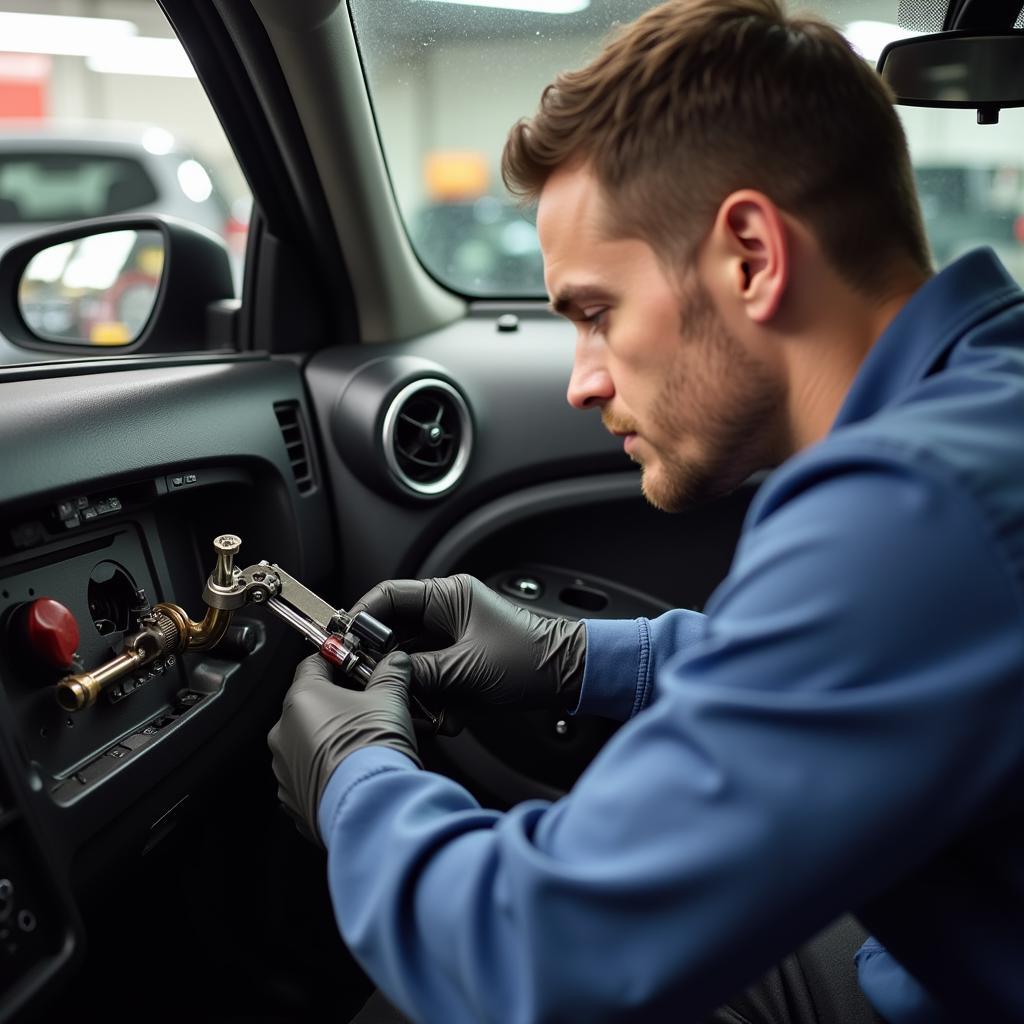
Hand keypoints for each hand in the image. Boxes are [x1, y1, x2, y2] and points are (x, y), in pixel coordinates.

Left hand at [267, 650, 420, 843]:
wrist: (370, 805)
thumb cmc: (373, 749)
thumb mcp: (390, 699)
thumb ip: (391, 673)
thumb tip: (396, 662)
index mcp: (302, 699)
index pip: (312, 663)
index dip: (335, 660)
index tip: (351, 664)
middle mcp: (284, 731)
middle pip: (309, 706)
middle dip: (335, 706)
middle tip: (365, 710)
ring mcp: (284, 768)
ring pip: (305, 743)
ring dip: (327, 741)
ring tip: (359, 748)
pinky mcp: (291, 798)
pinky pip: (306, 777)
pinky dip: (324, 773)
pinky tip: (350, 774)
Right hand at [350, 574, 585, 710]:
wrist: (570, 675)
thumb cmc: (530, 659)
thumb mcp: (466, 669)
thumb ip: (420, 672)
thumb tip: (386, 679)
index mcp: (447, 596)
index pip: (387, 596)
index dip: (361, 618)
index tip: (344, 642)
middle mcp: (446, 611)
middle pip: (393, 631)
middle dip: (384, 662)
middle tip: (374, 684)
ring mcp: (452, 636)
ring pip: (409, 658)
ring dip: (410, 684)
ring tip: (416, 705)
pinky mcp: (460, 659)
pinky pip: (429, 674)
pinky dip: (429, 694)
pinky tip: (439, 713)